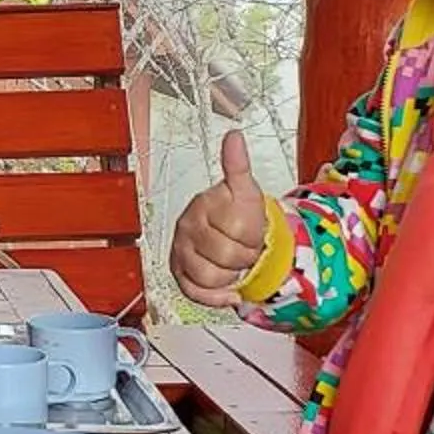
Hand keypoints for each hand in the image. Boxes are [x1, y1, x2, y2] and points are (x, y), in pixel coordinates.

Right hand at [171, 131, 276, 307]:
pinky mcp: (179, 273)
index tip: (254, 231)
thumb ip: (238, 165)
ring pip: (209, 278)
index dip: (254, 236)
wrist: (233, 235)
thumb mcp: (245, 190)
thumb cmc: (239, 213)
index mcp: (203, 205)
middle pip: (225, 257)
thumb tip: (234, 137)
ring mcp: (181, 251)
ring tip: (235, 264)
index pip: (237, 229)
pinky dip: (216, 296)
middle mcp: (187, 228)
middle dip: (245, 258)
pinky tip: (228, 288)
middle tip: (247, 249)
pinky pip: (195, 293)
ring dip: (231, 276)